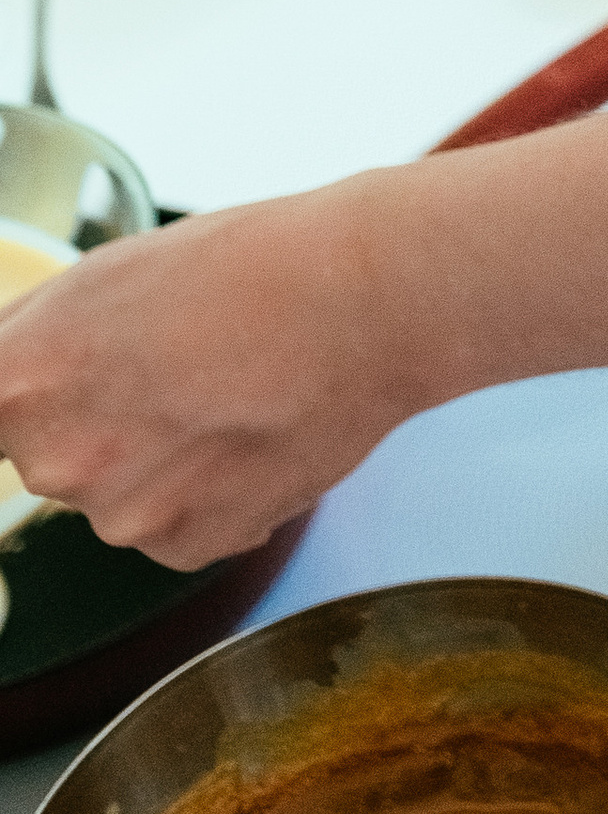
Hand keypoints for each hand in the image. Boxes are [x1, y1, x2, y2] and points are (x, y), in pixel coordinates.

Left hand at [0, 181, 417, 567]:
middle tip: (173, 364)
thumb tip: (9, 378)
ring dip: (157, 456)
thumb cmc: (250, 266)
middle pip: (50, 452)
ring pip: (118, 492)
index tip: (79, 387)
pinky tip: (251, 432)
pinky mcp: (189, 548)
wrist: (366, 301)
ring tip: (228, 392)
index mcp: (19, 381)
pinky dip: (207, 490)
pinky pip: (175, 526)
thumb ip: (33, 338)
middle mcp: (55, 462)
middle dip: (98, 416)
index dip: (31, 395)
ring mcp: (124, 516)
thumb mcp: (106, 274)